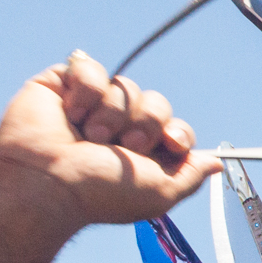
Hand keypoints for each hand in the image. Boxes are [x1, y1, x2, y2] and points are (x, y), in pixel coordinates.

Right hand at [0, 55, 217, 241]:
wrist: (45, 184)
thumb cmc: (97, 194)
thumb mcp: (159, 194)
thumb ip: (190, 177)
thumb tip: (216, 164)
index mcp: (141, 155)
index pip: (176, 128)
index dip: (177, 132)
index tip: (170, 144)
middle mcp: (118, 128)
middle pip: (156, 102)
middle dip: (145, 124)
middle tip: (122, 146)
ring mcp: (90, 105)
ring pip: (126, 86)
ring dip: (113, 114)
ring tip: (89, 136)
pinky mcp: (63, 86)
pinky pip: (92, 68)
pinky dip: (87, 91)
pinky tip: (71, 114)